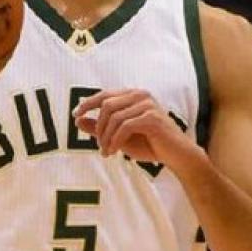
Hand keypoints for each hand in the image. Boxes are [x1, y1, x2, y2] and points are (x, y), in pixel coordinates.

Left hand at [72, 89, 188, 162]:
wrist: (175, 155)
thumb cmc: (149, 144)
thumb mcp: (119, 136)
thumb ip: (100, 127)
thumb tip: (78, 120)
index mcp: (133, 95)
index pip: (105, 95)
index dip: (88, 104)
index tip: (76, 115)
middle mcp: (140, 95)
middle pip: (107, 105)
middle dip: (98, 127)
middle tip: (99, 145)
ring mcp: (147, 105)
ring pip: (114, 117)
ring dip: (106, 137)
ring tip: (106, 151)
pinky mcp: (151, 118)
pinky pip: (125, 127)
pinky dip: (115, 140)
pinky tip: (114, 151)